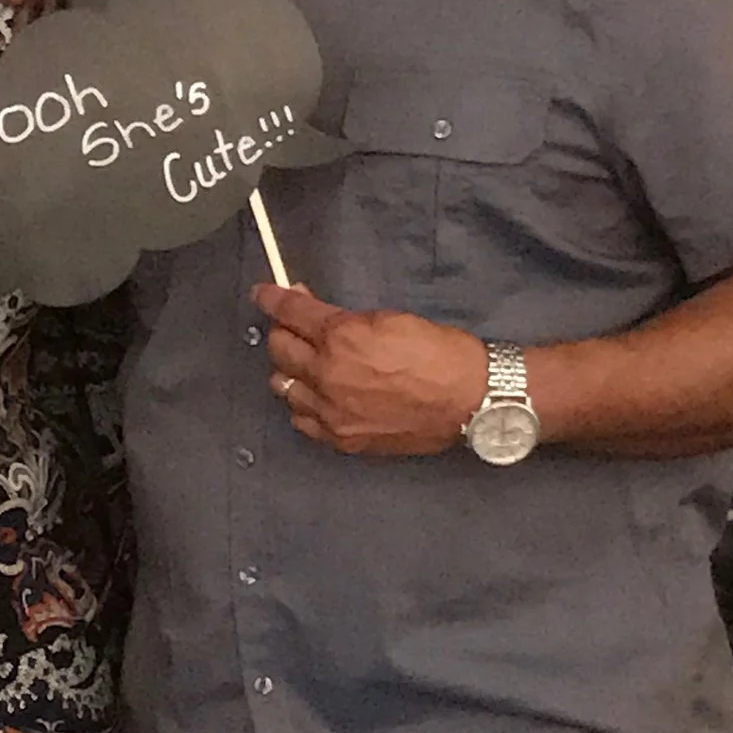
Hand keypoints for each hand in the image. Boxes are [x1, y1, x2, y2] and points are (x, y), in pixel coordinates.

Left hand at [255, 284, 489, 456]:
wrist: (469, 400)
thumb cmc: (439, 352)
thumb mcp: (389, 319)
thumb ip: (345, 319)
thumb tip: (319, 316)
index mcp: (340, 337)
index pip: (290, 313)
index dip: (272, 299)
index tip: (263, 294)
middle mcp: (327, 374)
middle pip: (279, 349)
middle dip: (283, 332)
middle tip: (295, 327)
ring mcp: (331, 410)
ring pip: (284, 386)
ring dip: (290, 369)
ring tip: (306, 364)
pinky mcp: (341, 438)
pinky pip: (302, 419)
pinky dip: (302, 404)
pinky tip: (315, 396)